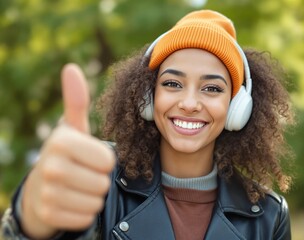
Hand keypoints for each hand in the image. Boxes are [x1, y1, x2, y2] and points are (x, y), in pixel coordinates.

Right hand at [21, 64, 114, 238]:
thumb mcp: (72, 128)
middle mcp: (51, 167)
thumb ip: (76, 101)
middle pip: (103, 182)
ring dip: (92, 195)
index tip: (89, 157)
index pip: (108, 160)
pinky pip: (86, 216)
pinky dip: (83, 211)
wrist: (40, 187)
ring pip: (96, 201)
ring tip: (77, 186)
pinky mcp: (49, 214)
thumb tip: (71, 68)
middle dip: (98, 179)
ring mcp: (47, 193)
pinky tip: (70, 201)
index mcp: (61, 142)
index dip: (104, 160)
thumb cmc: (65, 154)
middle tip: (82, 173)